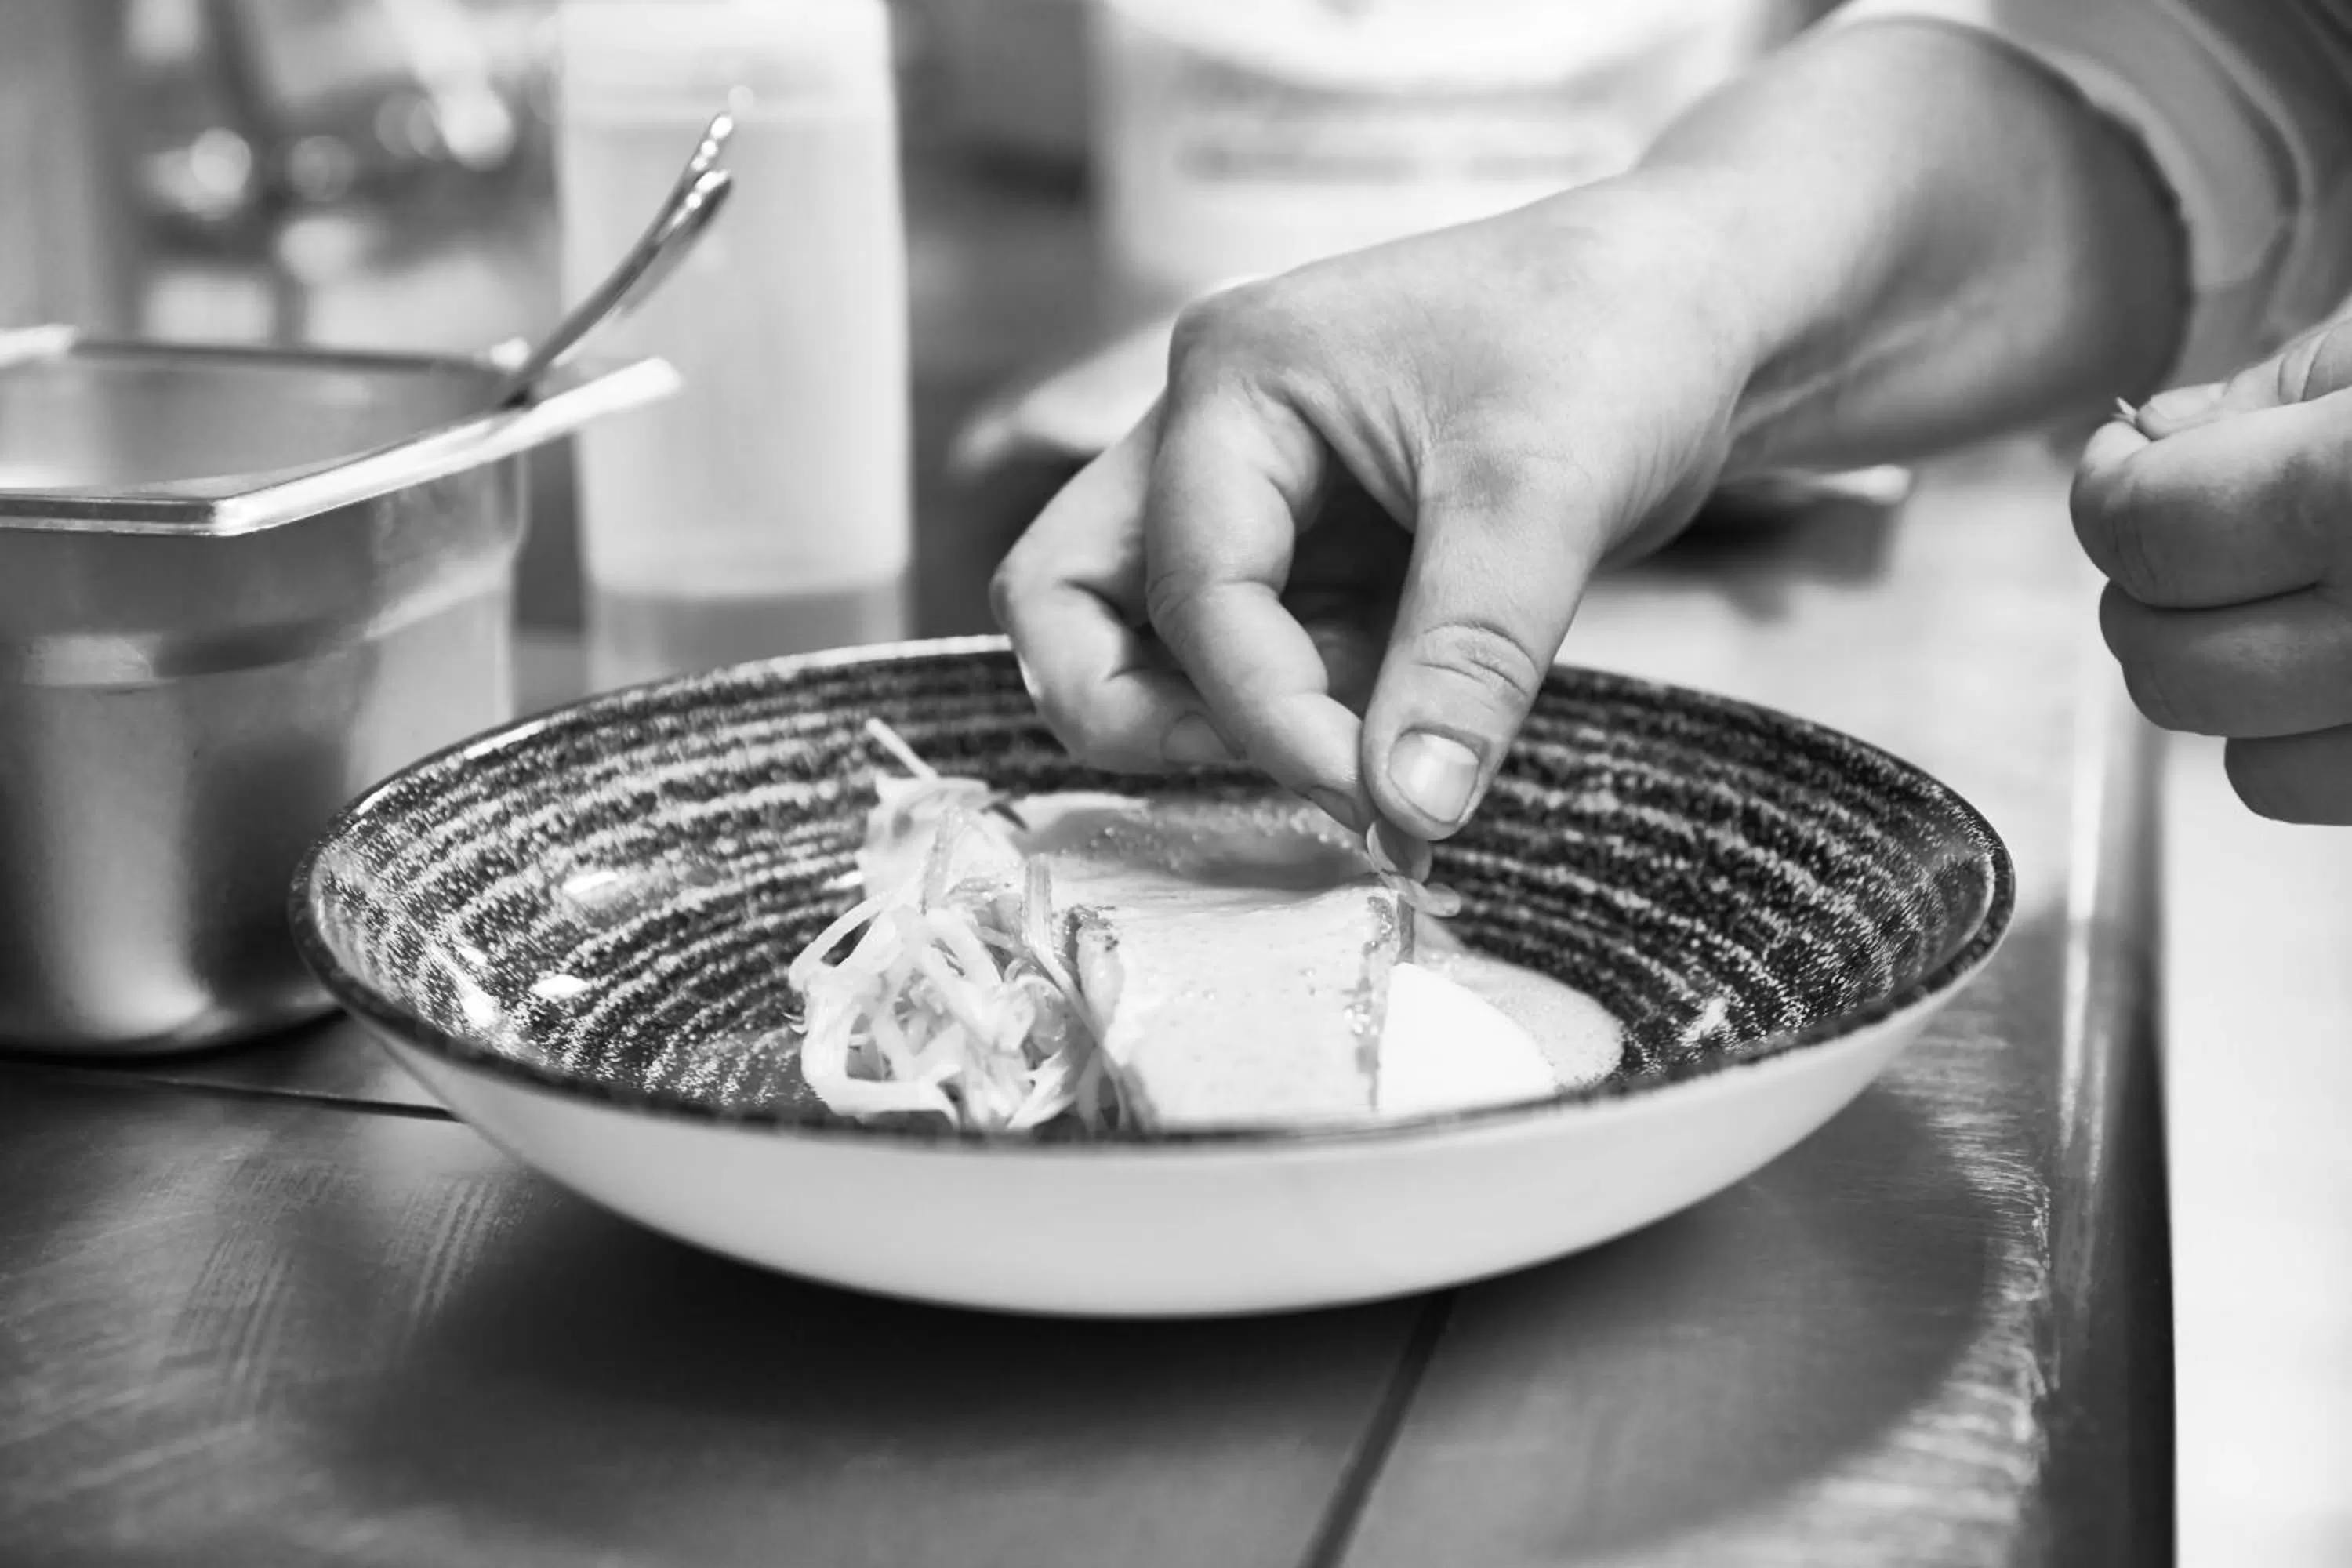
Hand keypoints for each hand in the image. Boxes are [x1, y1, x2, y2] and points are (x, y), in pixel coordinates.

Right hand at [990, 181, 1753, 842]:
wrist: (1696, 306)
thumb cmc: (1620, 338)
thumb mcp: (1550, 494)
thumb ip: (1469, 659)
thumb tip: (1408, 813)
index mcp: (1237, 380)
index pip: (1192, 587)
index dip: (1266, 715)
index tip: (1375, 801)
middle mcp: (1205, 431)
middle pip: (1064, 599)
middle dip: (1135, 714)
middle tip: (1284, 779)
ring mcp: (1242, 494)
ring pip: (1130, 636)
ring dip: (1210, 725)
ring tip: (1355, 769)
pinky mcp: (1298, 551)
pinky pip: (1236, 657)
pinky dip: (1286, 720)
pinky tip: (1388, 753)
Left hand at [2074, 320, 2351, 821]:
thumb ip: (2279, 394)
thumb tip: (2156, 437)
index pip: (2148, 534)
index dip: (2112, 490)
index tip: (2128, 461)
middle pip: (2171, 665)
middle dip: (2154, 595)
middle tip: (2205, 529)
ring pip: (2246, 767)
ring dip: (2236, 684)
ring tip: (2296, 598)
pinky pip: (2331, 799)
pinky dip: (2318, 742)